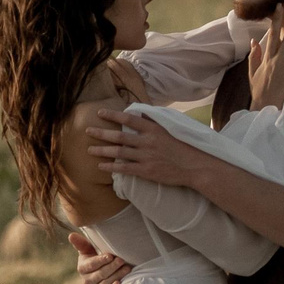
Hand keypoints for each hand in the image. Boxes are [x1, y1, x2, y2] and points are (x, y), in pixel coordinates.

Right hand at [70, 233, 131, 283]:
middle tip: (122, 260)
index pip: (91, 265)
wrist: (100, 273)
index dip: (100, 260)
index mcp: (82, 268)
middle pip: (101, 273)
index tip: (110, 256)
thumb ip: (81, 243)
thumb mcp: (88, 250)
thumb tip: (71, 235)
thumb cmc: (94, 258)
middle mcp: (86, 280)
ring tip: (127, 268)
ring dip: (117, 275)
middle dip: (112, 266)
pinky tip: (120, 283)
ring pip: (106, 282)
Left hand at [86, 109, 214, 189]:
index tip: (100, 113)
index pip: (129, 119)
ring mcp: (146, 157)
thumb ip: (155, 122)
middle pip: (119, 136)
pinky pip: (124, 168)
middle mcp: (147, 142)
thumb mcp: (171, 129)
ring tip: (89, 150)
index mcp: (154, 129)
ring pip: (119, 152)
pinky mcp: (146, 171)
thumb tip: (142, 114)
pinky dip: (111, 167)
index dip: (113, 115)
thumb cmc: (185, 147)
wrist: (196, 166)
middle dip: (101, 133)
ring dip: (102, 150)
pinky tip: (101, 166)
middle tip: (88, 131)